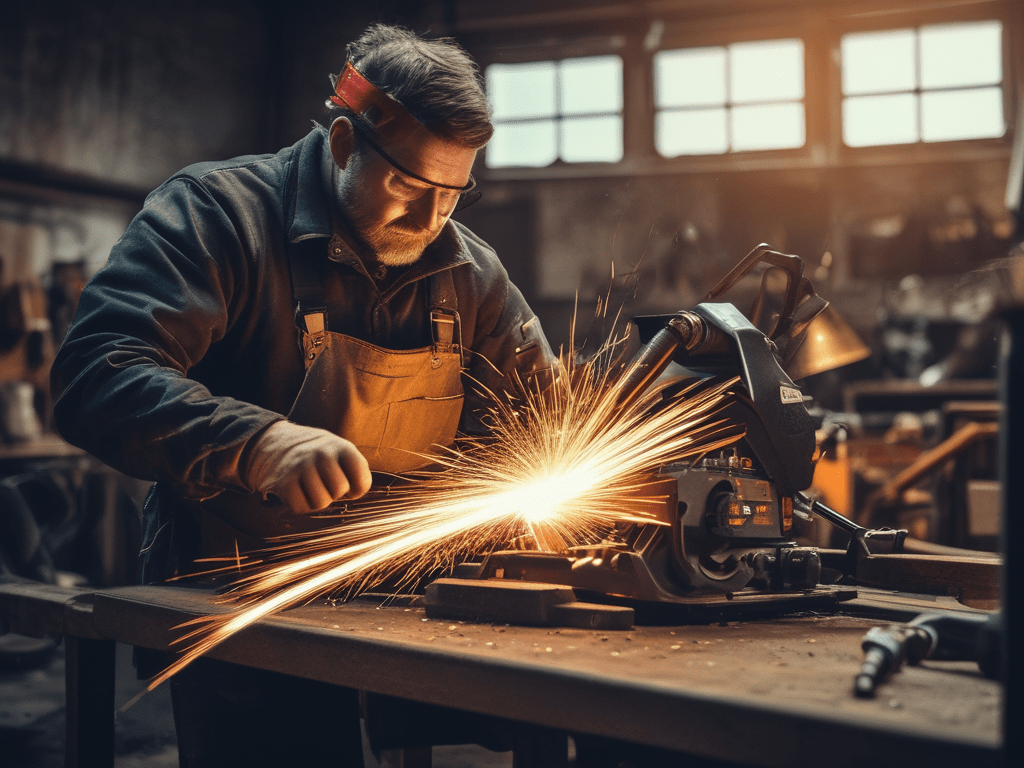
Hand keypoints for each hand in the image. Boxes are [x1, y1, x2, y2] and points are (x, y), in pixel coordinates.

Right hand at [243, 421, 371, 512]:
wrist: (276, 442)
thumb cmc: (317, 454)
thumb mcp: (341, 450)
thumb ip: (356, 470)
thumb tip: (356, 494)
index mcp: (342, 447)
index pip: (362, 482)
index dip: (357, 489)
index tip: (348, 482)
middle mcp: (322, 454)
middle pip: (339, 490)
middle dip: (334, 493)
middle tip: (325, 483)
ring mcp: (301, 466)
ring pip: (320, 502)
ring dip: (316, 500)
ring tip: (311, 486)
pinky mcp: (283, 481)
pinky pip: (300, 507)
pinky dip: (300, 505)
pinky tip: (298, 491)